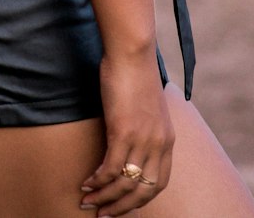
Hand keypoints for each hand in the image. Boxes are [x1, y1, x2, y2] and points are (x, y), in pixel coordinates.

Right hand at [80, 51, 173, 212]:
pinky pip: (110, 168)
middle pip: (142, 191)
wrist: (132, 51)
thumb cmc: (136, 74)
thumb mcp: (148, 109)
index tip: (122, 208)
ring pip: (124, 183)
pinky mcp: (124, 131)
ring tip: (87, 202)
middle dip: (120, 208)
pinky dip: (97, 180)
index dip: (140, 201)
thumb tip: (129, 146)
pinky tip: (86, 183)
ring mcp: (142, 139)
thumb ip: (144, 130)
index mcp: (167, 140)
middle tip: (101, 215)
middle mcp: (158, 144)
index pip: (158, 184)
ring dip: (104, 198)